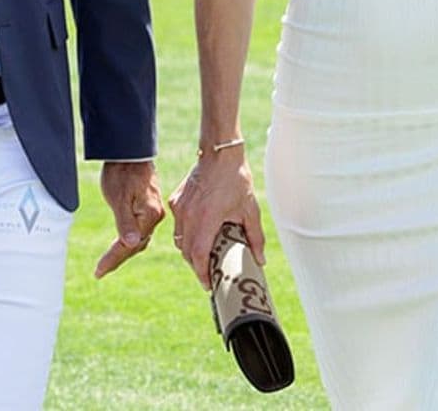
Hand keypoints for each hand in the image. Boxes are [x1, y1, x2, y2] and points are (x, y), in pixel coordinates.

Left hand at [94, 161, 165, 277]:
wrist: (130, 152)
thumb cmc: (121, 172)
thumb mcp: (118, 198)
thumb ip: (126, 222)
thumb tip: (132, 244)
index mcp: (149, 215)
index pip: (129, 245)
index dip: (112, 259)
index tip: (98, 272)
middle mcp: (155, 216)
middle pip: (136, 246)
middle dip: (117, 259)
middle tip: (100, 271)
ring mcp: (153, 212)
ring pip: (139, 239)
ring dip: (124, 252)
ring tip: (108, 263)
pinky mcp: (149, 208)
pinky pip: (140, 231)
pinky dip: (129, 241)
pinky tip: (122, 244)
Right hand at [167, 146, 264, 289]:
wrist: (219, 153)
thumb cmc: (236, 180)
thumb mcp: (250, 209)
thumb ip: (255, 237)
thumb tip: (260, 260)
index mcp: (206, 220)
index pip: (198, 256)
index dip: (202, 273)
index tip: (209, 284)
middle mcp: (188, 216)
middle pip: (186, 252)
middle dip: (196, 266)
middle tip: (208, 274)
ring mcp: (180, 208)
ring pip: (179, 240)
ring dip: (189, 252)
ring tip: (203, 258)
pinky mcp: (176, 201)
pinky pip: (178, 225)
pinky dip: (185, 234)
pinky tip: (198, 234)